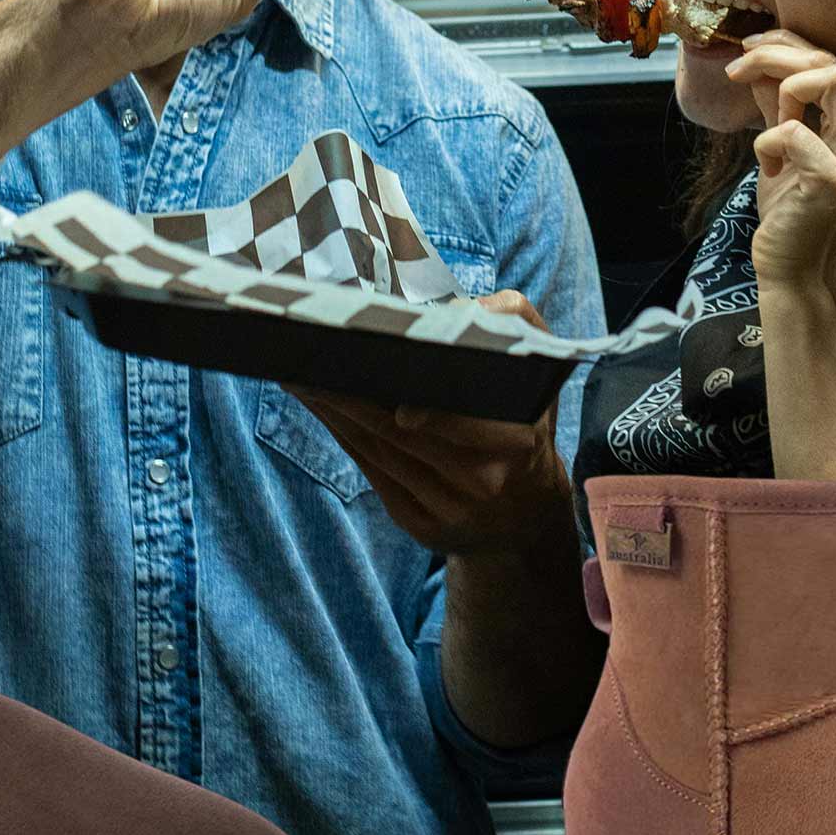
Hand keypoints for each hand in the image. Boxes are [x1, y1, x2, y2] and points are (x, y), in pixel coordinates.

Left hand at [283, 291, 572, 557]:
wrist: (526, 514)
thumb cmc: (525, 423)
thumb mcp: (537, 366)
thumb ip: (512, 320)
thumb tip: (457, 308)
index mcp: (517, 439)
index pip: (453, 413)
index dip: (407, 396)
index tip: (361, 364)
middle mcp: (483, 480)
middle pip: (399, 431)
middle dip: (346, 393)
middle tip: (304, 357)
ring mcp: (449, 509)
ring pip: (378, 450)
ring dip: (333, 412)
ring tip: (298, 375)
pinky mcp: (420, 525)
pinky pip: (372, 473)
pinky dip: (342, 436)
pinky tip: (319, 407)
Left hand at [726, 32, 835, 299]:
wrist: (793, 269)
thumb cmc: (790, 208)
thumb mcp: (785, 142)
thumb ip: (781, 99)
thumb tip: (761, 54)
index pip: (832, 59)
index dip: (786, 44)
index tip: (747, 49)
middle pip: (832, 60)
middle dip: (776, 54)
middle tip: (736, 70)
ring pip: (829, 77)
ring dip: (782, 90)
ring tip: (769, 129)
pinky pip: (792, 130)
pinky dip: (766, 143)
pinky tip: (771, 172)